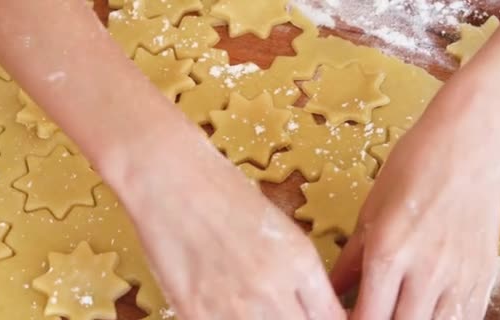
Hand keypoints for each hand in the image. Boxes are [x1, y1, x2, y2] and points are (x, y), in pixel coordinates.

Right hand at [105, 122, 345, 319]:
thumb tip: (300, 301)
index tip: (315, 318)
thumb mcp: (275, 223)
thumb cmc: (218, 187)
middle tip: (281, 312)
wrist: (167, 176)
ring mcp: (235, 306)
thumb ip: (294, 269)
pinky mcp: (196, 313)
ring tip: (251, 311)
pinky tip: (222, 311)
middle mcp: (274, 287)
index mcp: (300, 260)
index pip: (332, 318)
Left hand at [331, 121, 499, 318]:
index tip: (345, 318)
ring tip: (398, 310)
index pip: (367, 317)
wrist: (467, 147)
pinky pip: (465, 318)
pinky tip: (428, 310)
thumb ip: (350, 260)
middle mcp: (425, 273)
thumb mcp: (370, 212)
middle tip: (370, 314)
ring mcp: (458, 277)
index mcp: (388, 254)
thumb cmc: (413, 169)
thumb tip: (329, 288)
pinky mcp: (483, 275)